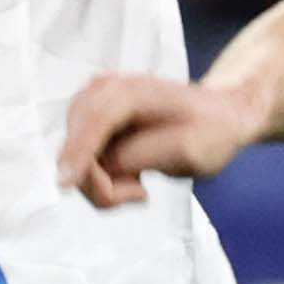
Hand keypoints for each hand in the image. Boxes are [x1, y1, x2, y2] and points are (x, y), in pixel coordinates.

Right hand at [57, 69, 261, 204]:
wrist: (219, 116)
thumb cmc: (211, 131)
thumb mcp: (187, 150)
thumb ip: (136, 156)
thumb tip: (100, 164)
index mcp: (131, 92)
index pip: (94, 125)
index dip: (78, 157)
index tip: (64, 184)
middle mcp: (103, 90)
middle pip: (77, 147)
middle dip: (103, 183)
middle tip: (140, 192)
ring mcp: (92, 103)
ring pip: (75, 159)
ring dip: (105, 182)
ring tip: (140, 178)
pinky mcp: (90, 120)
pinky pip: (81, 161)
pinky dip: (103, 176)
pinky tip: (130, 172)